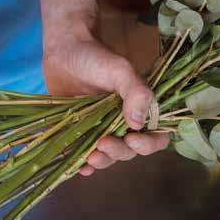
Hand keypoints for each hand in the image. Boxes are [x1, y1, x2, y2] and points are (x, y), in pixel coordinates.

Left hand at [43, 28, 169, 175]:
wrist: (63, 51)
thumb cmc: (95, 57)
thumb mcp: (120, 70)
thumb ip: (135, 92)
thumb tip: (139, 123)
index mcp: (140, 109)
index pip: (156, 136)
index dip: (148, 144)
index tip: (133, 139)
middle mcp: (124, 123)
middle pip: (130, 150)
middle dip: (119, 151)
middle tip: (104, 143)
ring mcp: (102, 129)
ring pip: (110, 155)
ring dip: (103, 161)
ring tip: (92, 157)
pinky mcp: (82, 132)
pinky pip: (86, 154)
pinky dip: (85, 164)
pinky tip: (82, 169)